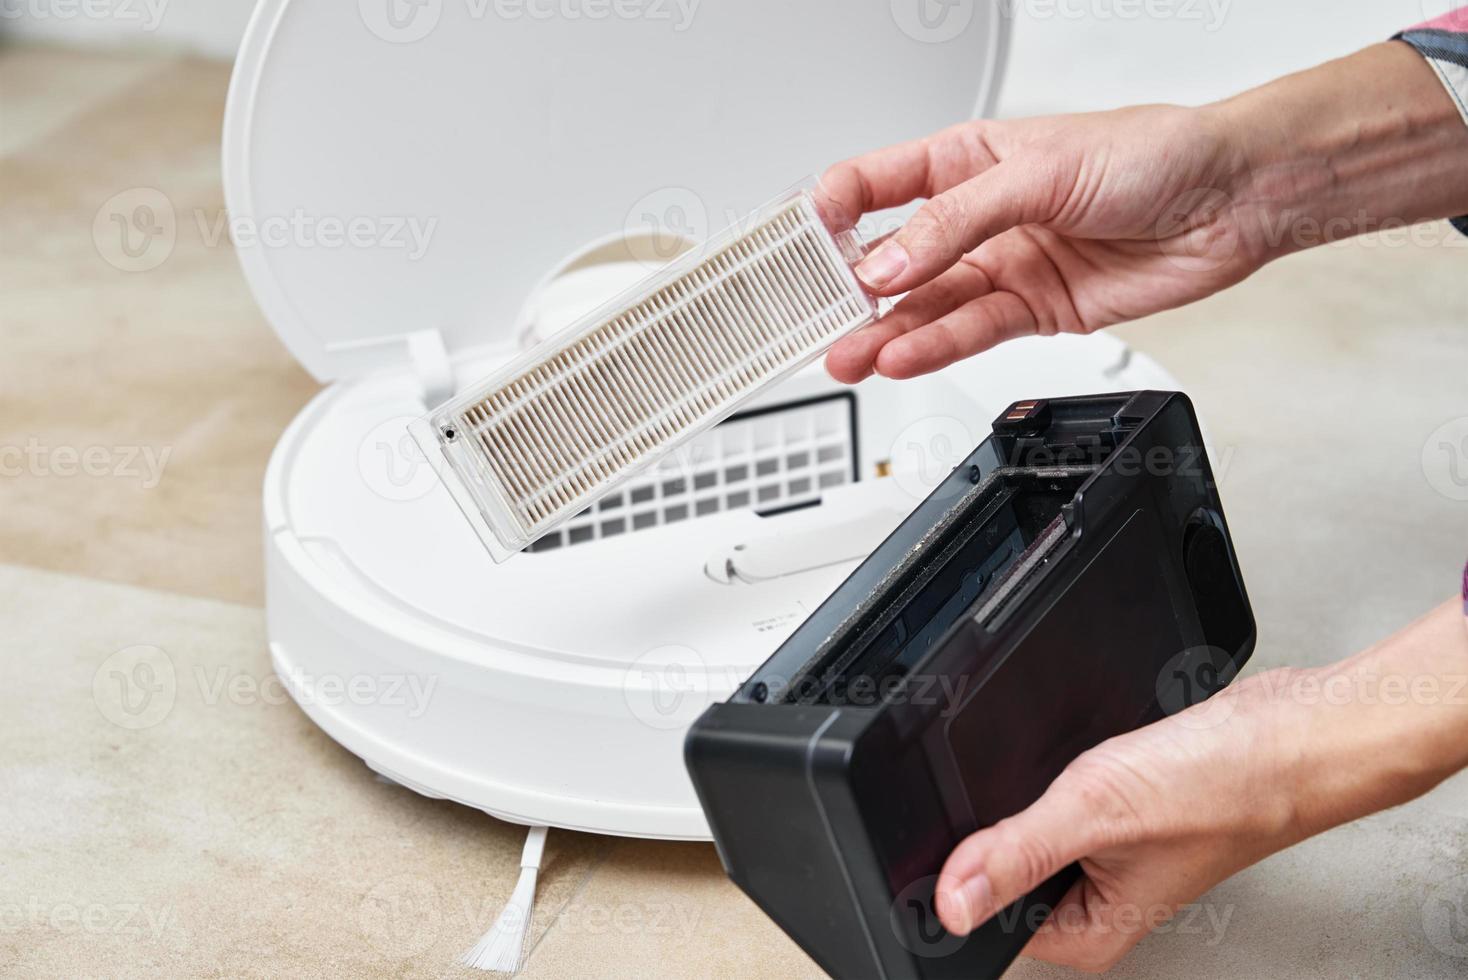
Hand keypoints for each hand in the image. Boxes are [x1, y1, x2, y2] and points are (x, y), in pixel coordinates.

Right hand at [818, 41, 1467, 382]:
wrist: (1233, 201)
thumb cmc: (1154, 154)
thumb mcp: (1038, 173)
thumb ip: (955, 223)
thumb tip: (890, 263)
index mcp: (968, 158)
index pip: (876, 185)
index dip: (833, 214)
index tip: (802, 248)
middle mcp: (979, 216)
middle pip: (894, 258)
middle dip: (850, 291)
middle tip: (813, 321)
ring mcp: (1004, 264)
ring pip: (927, 306)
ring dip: (885, 332)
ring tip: (847, 355)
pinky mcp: (1034, 309)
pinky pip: (971, 332)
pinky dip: (935, 347)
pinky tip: (901, 357)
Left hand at [931, 668, 1306, 971]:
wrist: (1286, 736)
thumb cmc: (1222, 789)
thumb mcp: (1096, 814)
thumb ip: (1016, 853)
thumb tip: (949, 902)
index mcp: (1086, 932)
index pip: (983, 921)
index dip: (951, 878)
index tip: (949, 836)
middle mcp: (1092, 902)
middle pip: (997, 873)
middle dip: (994, 829)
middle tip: (1036, 793)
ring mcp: (1104, 856)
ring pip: (1025, 831)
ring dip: (1027, 798)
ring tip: (1072, 777)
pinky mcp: (1113, 814)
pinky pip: (1056, 801)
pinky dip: (1055, 776)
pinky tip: (1081, 763)